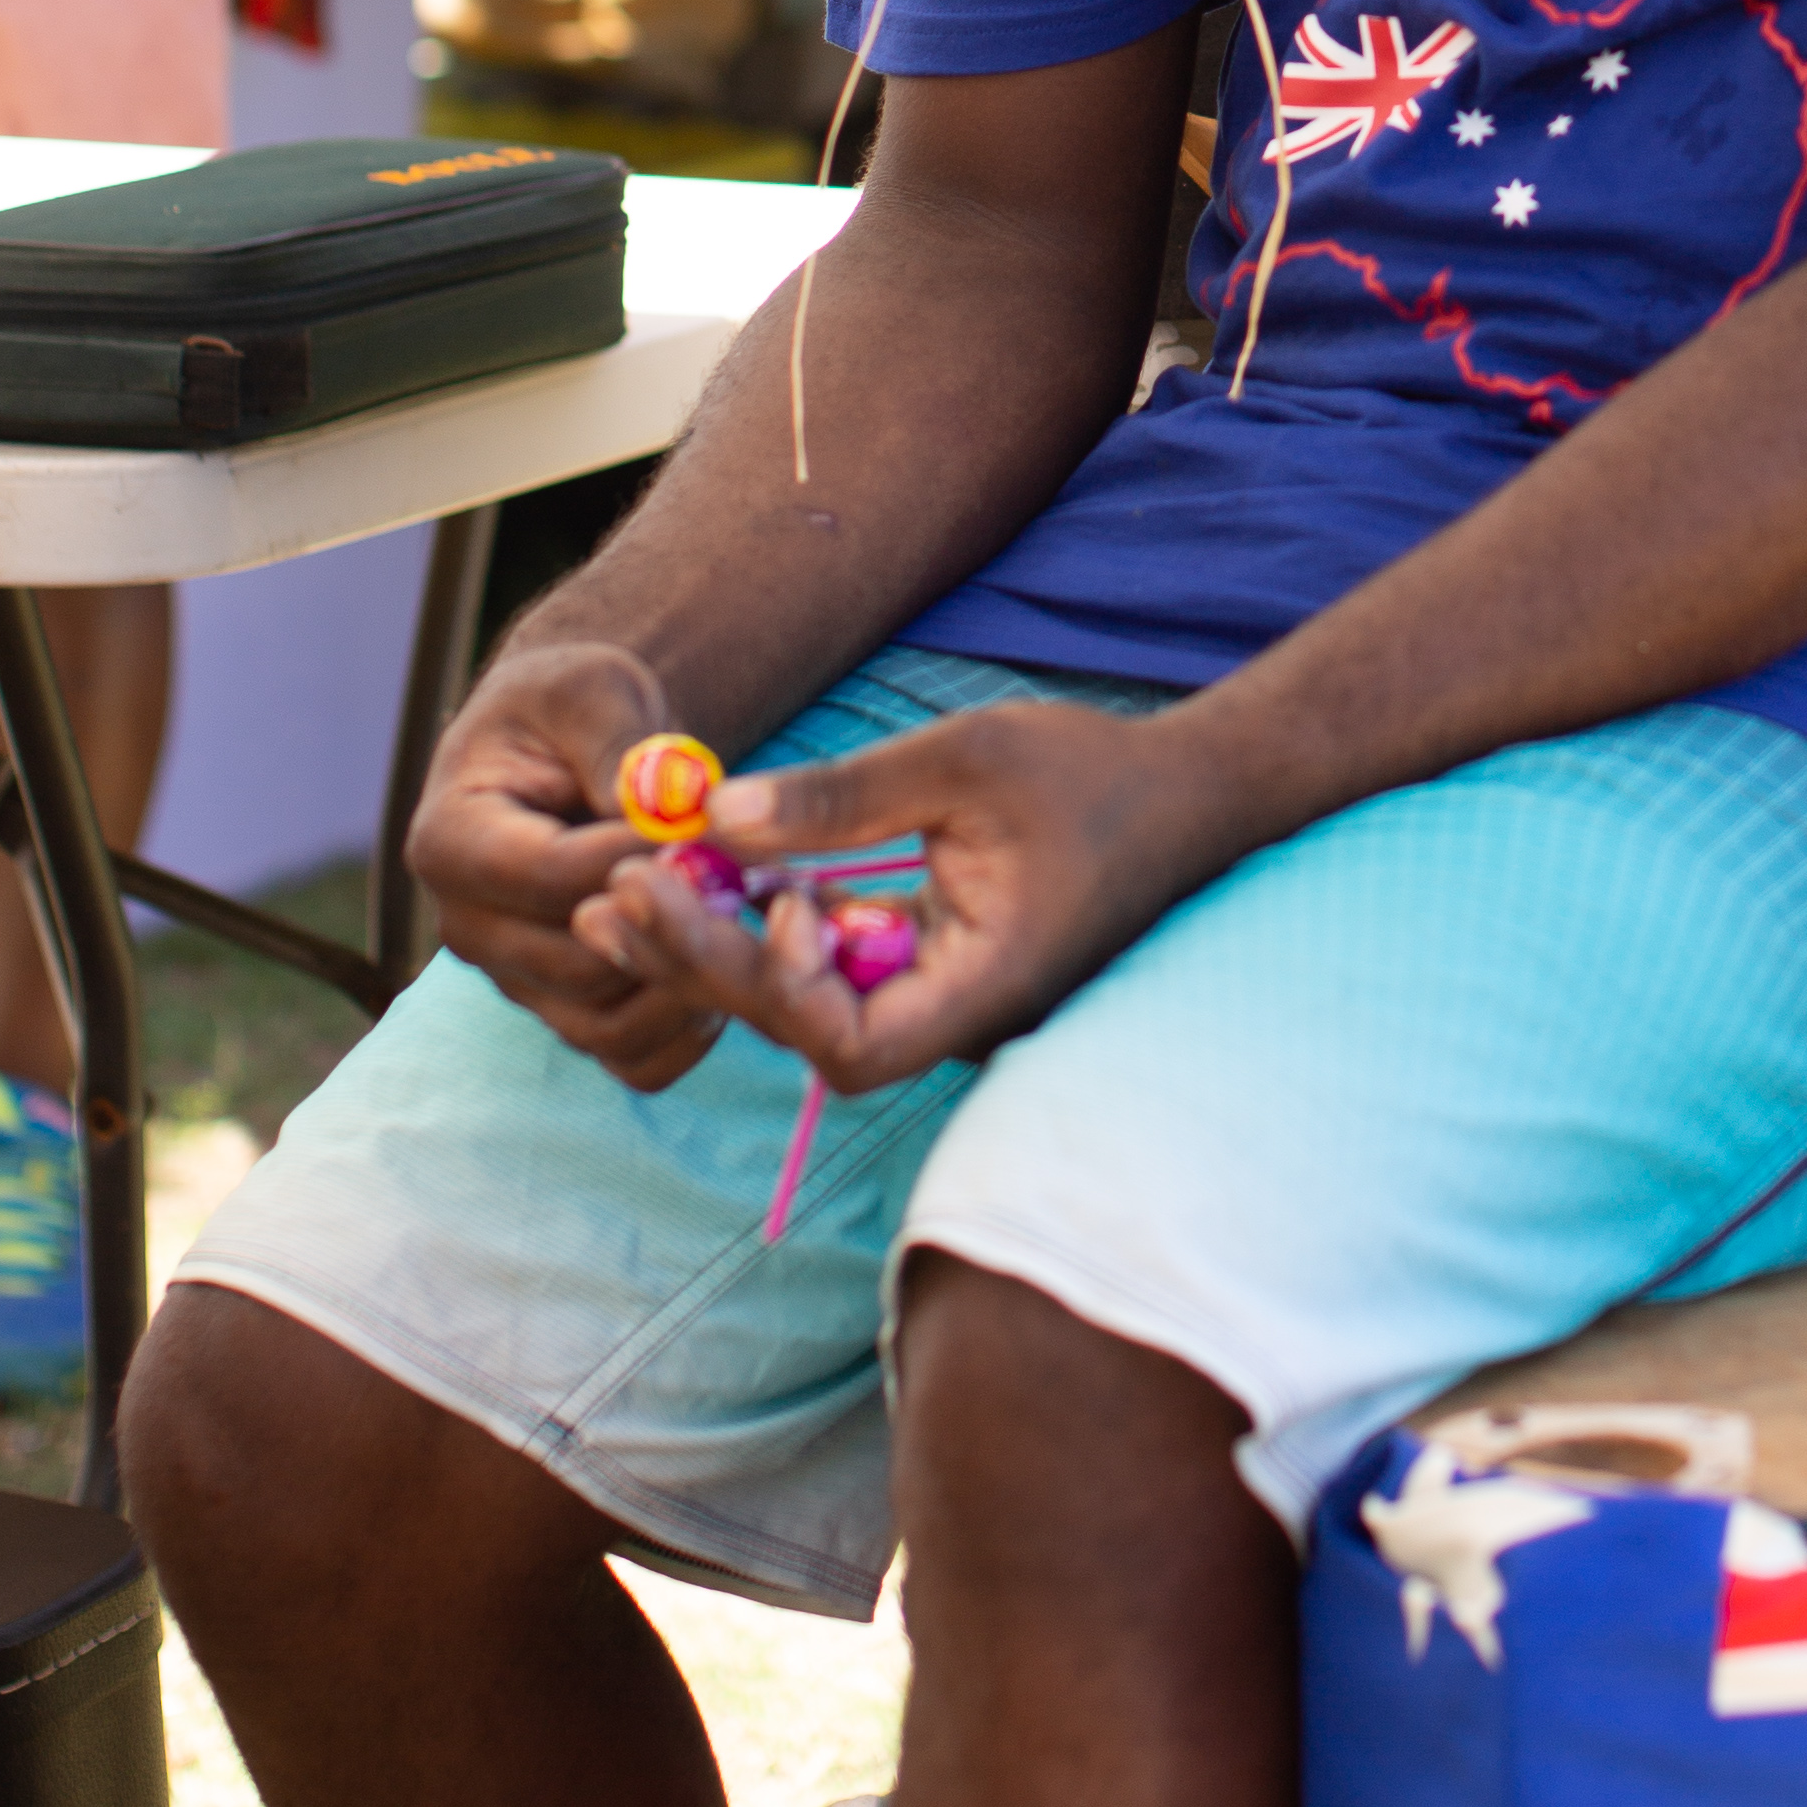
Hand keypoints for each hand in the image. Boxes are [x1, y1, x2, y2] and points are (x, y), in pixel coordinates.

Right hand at [404, 637, 733, 1088]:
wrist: (566, 747)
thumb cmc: (572, 708)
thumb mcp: (593, 691)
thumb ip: (620, 744)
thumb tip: (664, 805)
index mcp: (450, 841)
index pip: (552, 876)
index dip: (645, 860)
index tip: (723, 827)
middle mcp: (468, 928)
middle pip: (580, 963)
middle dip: (680, 923)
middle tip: (759, 880)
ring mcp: (516, 981)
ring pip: (608, 1025)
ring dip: (693, 982)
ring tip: (751, 920)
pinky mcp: (564, 1015)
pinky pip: (632, 1057)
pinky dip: (690, 1029)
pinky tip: (734, 964)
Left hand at [577, 696, 1234, 1085]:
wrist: (1186, 794)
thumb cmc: (1091, 773)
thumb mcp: (964, 761)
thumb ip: (842, 799)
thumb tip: (713, 818)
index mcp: (982, 989)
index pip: (854, 1046)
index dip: (786, 990)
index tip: (763, 902)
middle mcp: (955, 1017)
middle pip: (809, 1032)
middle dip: (709, 965)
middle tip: (619, 893)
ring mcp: (943, 999)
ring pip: (812, 1006)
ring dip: (725, 947)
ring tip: (634, 886)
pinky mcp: (932, 967)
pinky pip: (839, 971)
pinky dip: (777, 927)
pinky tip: (721, 874)